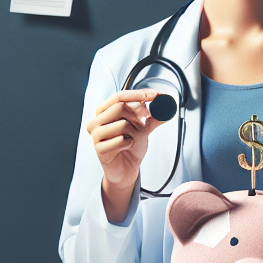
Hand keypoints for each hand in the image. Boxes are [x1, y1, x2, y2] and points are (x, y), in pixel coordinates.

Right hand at [86, 89, 165, 219]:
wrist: (127, 169)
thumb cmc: (130, 146)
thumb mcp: (143, 127)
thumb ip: (154, 115)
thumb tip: (166, 104)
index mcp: (104, 111)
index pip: (119, 96)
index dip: (137, 94)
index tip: (154, 96)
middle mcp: (97, 121)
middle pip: (120, 107)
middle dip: (137, 116)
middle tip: (144, 125)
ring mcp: (96, 135)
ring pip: (122, 123)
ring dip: (134, 132)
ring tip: (132, 139)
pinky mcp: (99, 149)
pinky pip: (122, 140)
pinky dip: (130, 143)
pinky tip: (126, 148)